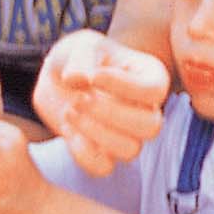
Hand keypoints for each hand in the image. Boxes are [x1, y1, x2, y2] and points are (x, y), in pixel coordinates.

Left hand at [32, 30, 169, 176]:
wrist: (58, 78)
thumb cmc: (79, 57)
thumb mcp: (81, 46)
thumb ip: (82, 57)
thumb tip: (79, 79)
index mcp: (149, 77)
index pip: (155, 90)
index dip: (125, 87)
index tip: (94, 77)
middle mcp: (146, 109)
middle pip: (151, 127)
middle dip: (111, 114)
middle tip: (79, 98)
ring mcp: (128, 135)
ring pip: (131, 150)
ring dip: (96, 132)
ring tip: (69, 110)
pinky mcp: (104, 153)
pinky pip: (103, 167)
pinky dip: (82, 152)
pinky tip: (67, 128)